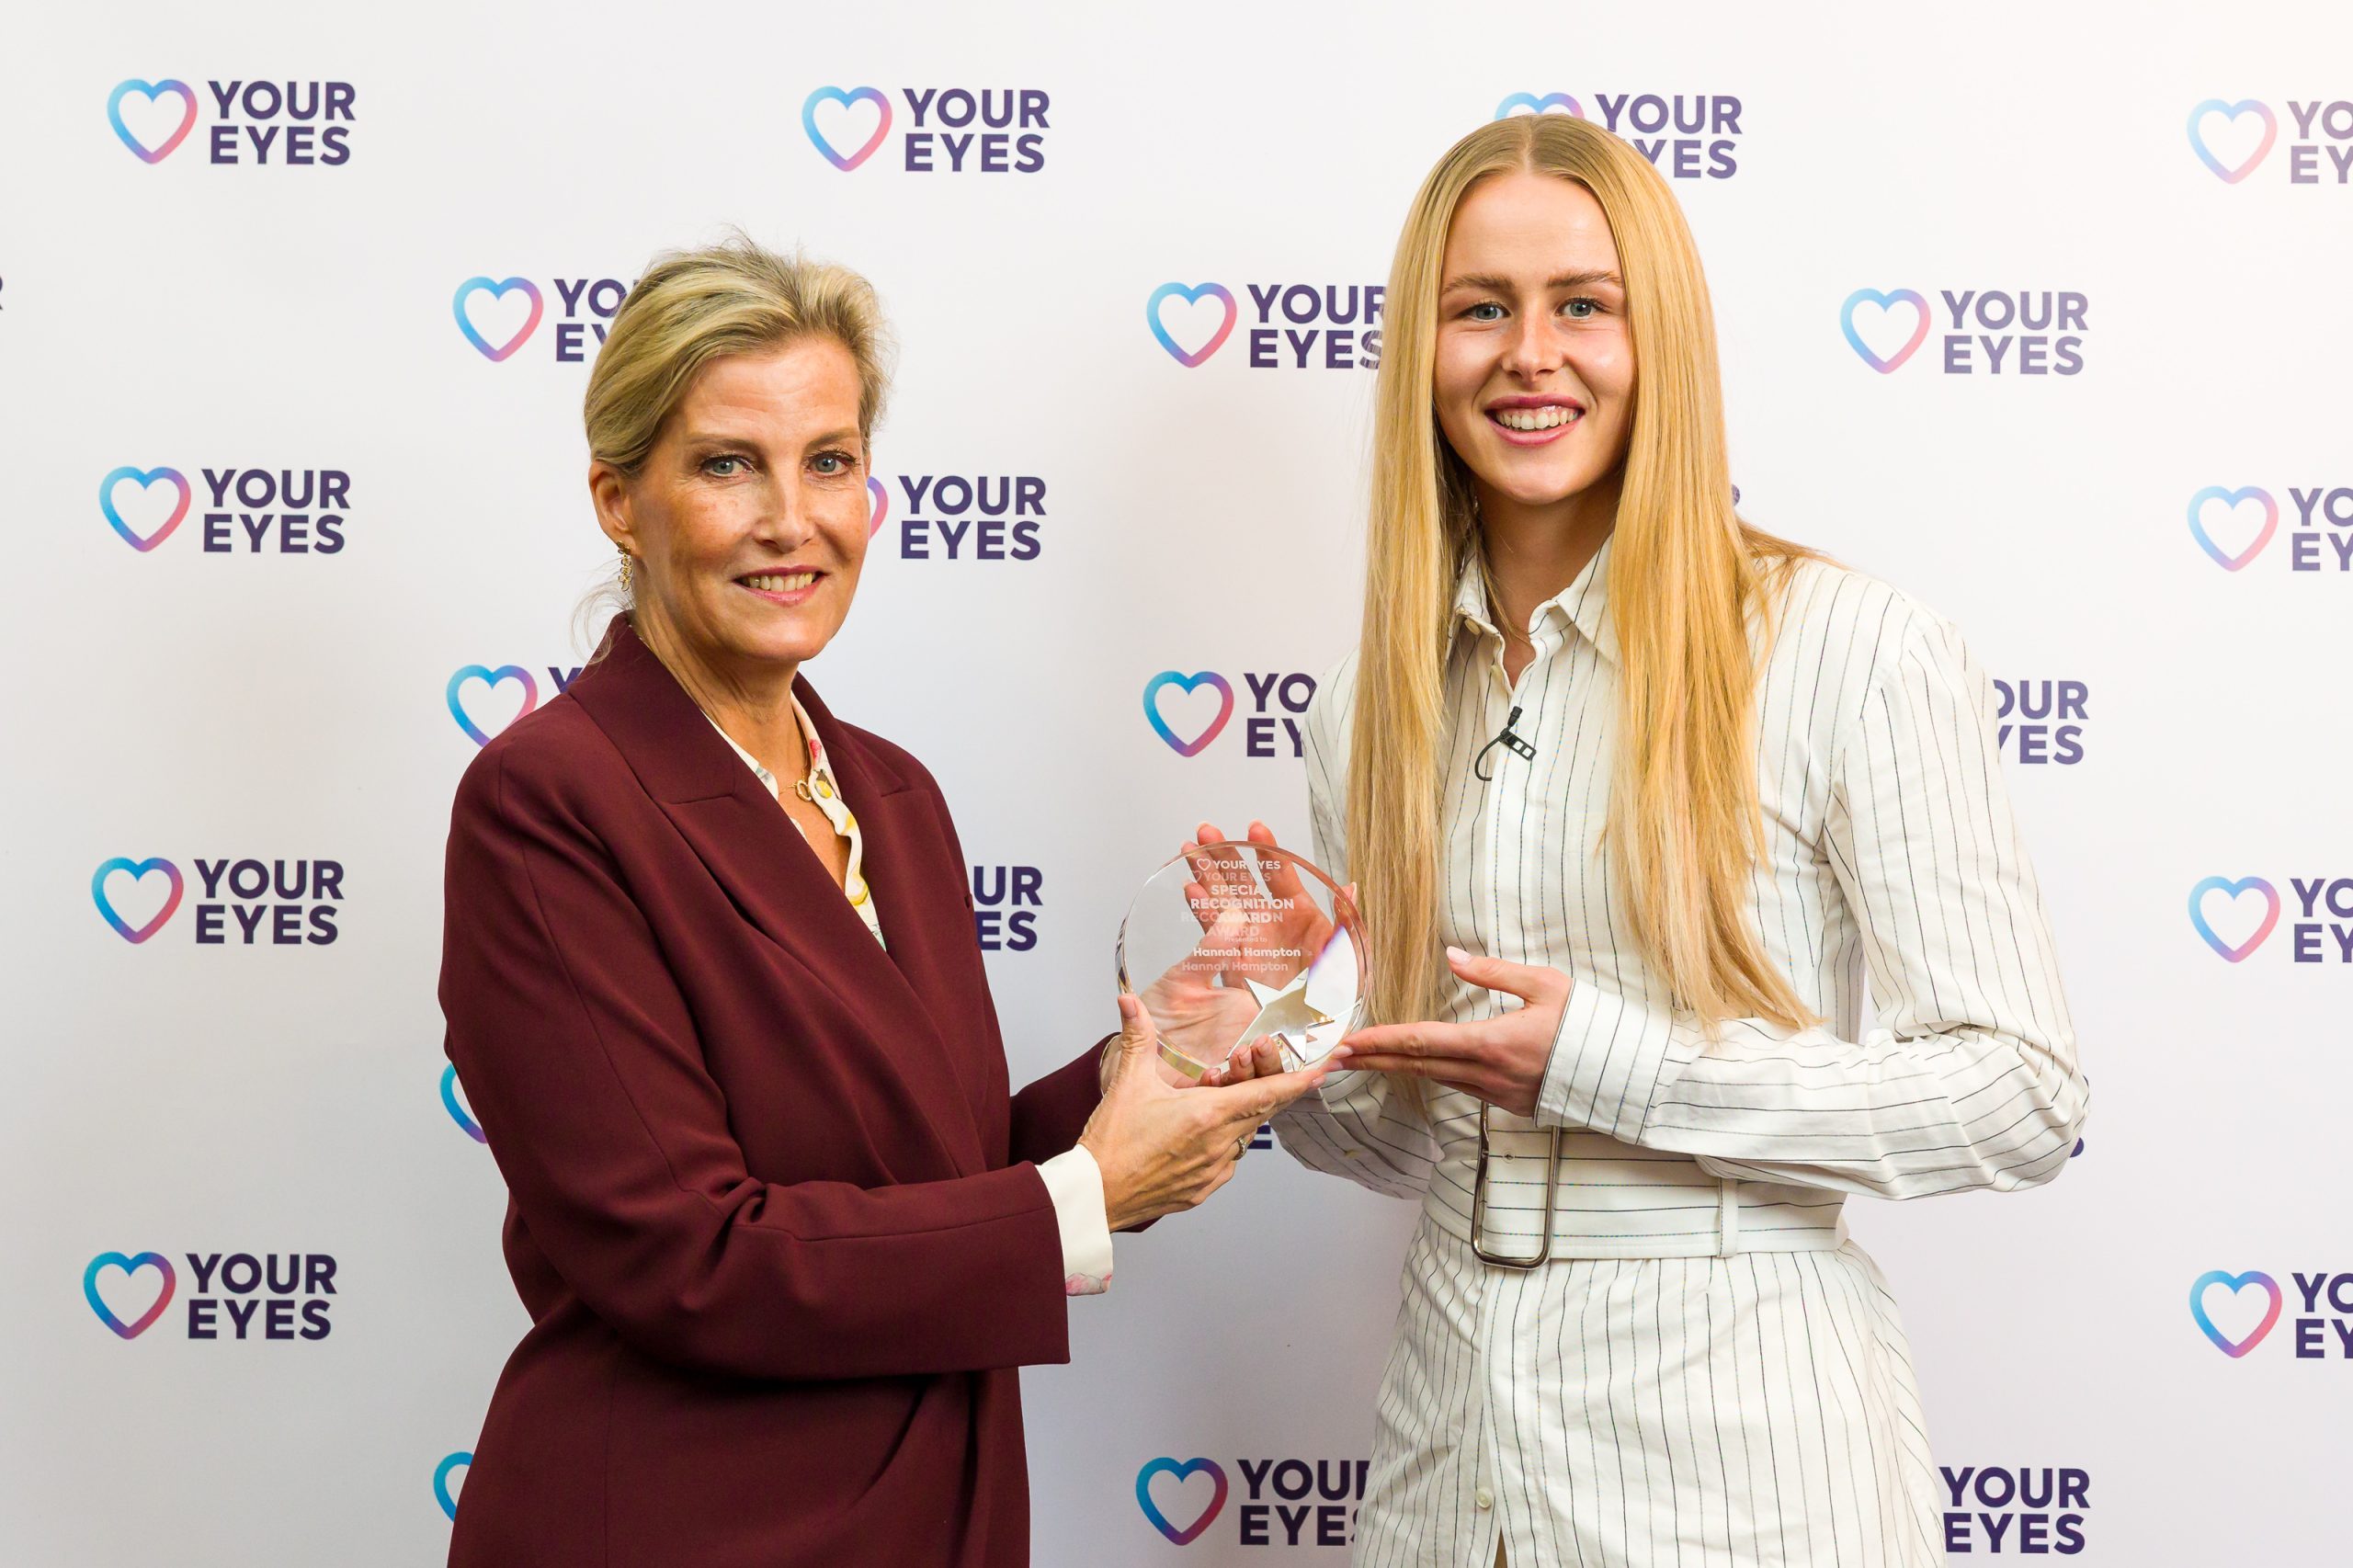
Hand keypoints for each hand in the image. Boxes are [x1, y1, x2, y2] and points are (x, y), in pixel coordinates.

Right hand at [1080, 994, 1331, 1230]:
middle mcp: (1219, 1144)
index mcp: (1208, 1113)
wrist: (1095, 1195)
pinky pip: (1227, 1161)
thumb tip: (1129, 1000)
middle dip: (1272, 1089)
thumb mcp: (1127, 1083)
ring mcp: (1214, 1170)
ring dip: (1240, 1116)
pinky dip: (1223, 1143)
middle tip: (1277, 1072)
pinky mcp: (1203, 1189)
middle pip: (1262, 1111)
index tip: (1326, 1068)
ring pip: (1243, 1136)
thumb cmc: (1112, 1142)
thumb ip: (1137, 1037)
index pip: (1268, 1093)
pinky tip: (1201, 1134)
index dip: (1300, 1080)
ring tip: (1217, 1101)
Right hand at [1182, 820, 1340, 993]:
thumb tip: (1350, 886)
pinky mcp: (1233, 960)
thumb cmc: (1336, 994)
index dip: (1267, 849)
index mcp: (1300, 913)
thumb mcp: (1347, 957)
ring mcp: (1250, 939)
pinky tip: (1190, 891)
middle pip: (1243, 879)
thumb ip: (1346, 922)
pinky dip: (1201, 910)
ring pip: (1223, 899)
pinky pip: (1213, 931)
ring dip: (1206, 874)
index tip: (1255, 828)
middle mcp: (1271, 921)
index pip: (1280, 874)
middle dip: (1225, 853)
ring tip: (1190, 851)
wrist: (1312, 1031)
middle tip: (1207, 829)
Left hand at [1331, 946, 1569, 1118]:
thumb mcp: (1545, 985)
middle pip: (1417, 1066)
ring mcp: (1498, 1094)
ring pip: (1436, 1079)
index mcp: (1493, 1043)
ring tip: (1365, 1059)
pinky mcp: (1509, 1104)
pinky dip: (1432, 1075)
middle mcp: (1488, 1074)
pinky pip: (1460, 1087)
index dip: (1381, 1042)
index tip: (1349, 1042)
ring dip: (1398, 1069)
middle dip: (1373, 1061)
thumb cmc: (1589, 1024)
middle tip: (1334, 1058)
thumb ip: (1494, 972)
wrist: (1626, 1074)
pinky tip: (1417, 1067)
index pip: (1422, 1042)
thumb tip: (1453, 956)